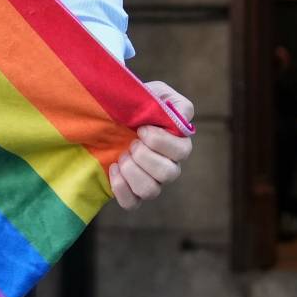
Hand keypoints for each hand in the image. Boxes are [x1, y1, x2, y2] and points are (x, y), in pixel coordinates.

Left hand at [109, 80, 194, 209]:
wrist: (112, 115)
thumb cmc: (139, 103)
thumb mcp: (158, 93)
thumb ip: (176, 104)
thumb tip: (183, 117)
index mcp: (179, 144)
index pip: (181, 152)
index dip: (159, 141)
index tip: (141, 128)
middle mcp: (169, 166)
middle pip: (168, 174)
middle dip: (144, 156)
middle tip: (131, 142)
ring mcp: (152, 182)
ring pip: (151, 191)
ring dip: (132, 171)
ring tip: (122, 155)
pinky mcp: (133, 193)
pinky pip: (132, 203)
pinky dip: (121, 188)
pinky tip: (113, 168)